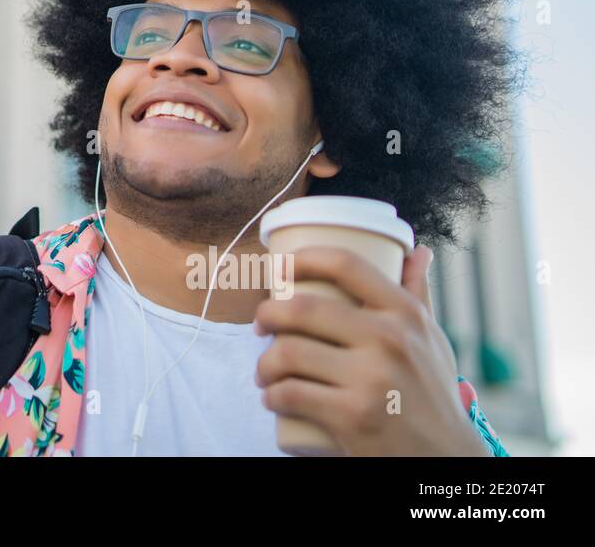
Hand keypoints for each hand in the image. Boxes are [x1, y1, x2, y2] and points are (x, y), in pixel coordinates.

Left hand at [253, 245, 488, 455]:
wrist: (447, 457)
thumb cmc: (432, 392)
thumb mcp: (432, 340)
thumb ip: (420, 295)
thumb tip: (418, 251)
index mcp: (405, 314)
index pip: (345, 264)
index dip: (301, 258)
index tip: (278, 267)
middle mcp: (390, 340)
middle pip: (301, 308)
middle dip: (266, 315)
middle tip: (261, 326)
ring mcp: (371, 378)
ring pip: (287, 353)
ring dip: (263, 364)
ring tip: (265, 371)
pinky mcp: (353, 416)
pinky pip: (290, 394)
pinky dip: (271, 397)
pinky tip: (272, 398)